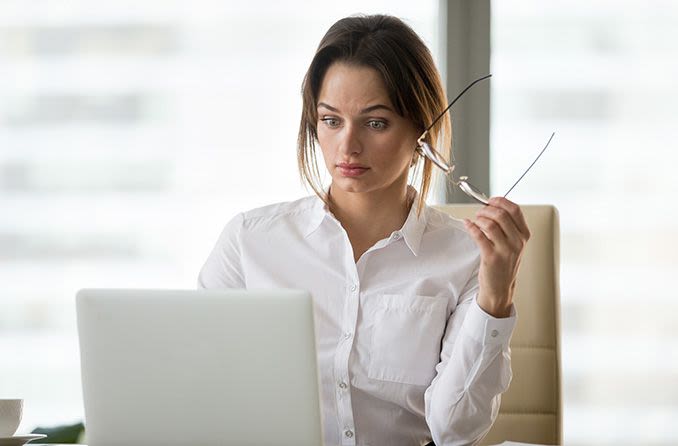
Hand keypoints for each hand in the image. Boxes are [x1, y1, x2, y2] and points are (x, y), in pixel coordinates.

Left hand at [463, 197, 529, 317]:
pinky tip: (468, 225)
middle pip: (501, 214)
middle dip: (486, 209)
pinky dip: (471, 227)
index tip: (490, 201)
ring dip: (478, 219)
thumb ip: (507, 226)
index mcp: (524, 235)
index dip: (500, 201)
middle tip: (479, 212)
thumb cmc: (505, 263)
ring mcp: (505, 250)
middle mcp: (517, 241)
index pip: (515, 210)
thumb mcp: (514, 243)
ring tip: (475, 220)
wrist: (500, 287)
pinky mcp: (491, 257)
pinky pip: (479, 236)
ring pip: (490, 224)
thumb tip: (492, 207)